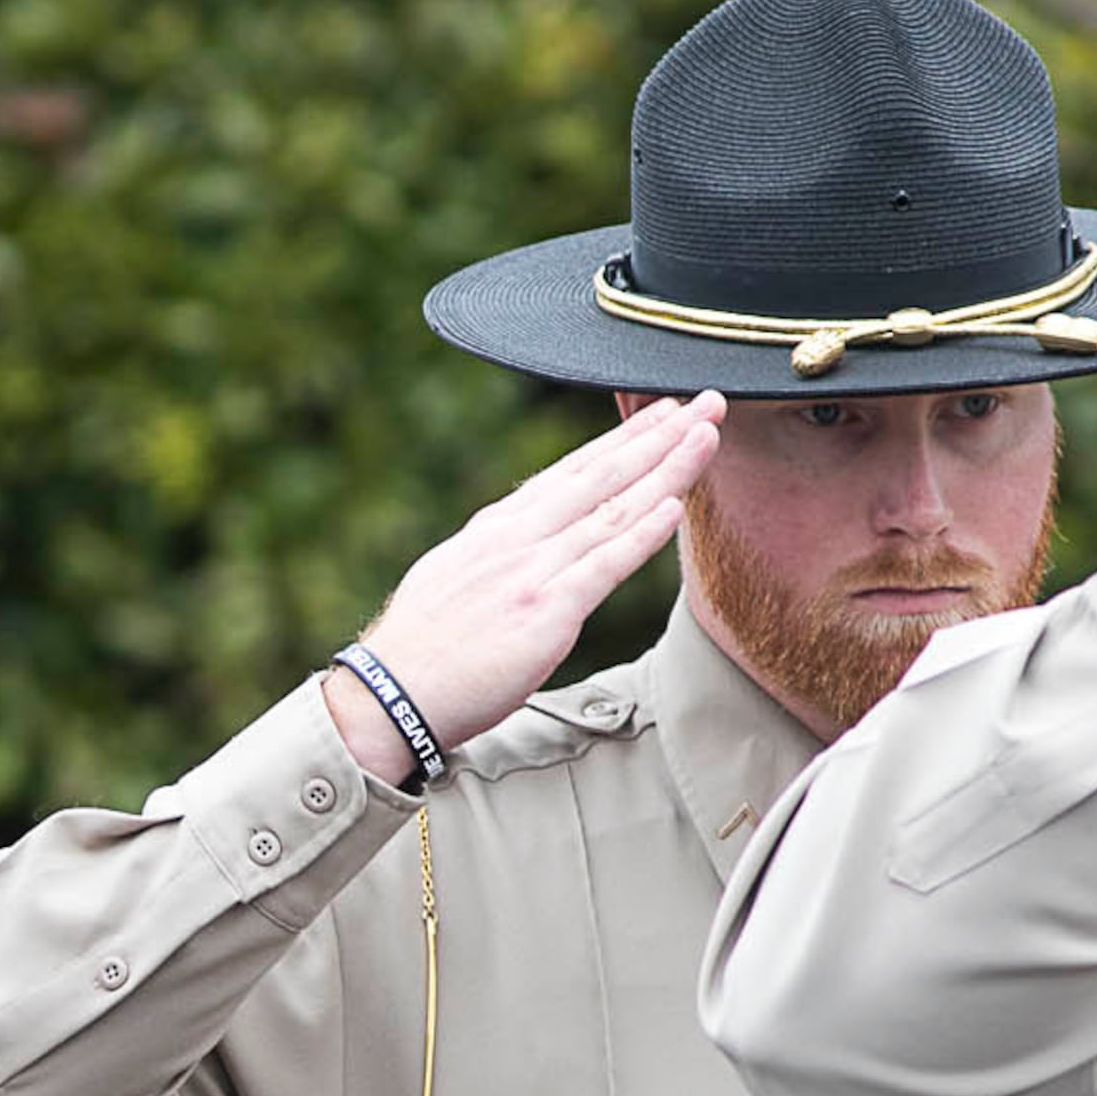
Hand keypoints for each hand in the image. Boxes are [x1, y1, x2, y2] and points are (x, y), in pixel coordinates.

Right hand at [319, 391, 724, 782]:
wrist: (390, 694)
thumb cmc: (419, 651)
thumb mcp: (453, 578)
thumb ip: (495, 556)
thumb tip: (518, 547)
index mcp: (497, 529)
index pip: (571, 472)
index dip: (622, 439)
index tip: (661, 415)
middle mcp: (518, 537)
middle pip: (601, 474)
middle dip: (658, 435)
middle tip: (705, 402)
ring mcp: (533, 570)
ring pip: (613, 508)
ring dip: (665, 468)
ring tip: (706, 435)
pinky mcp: (546, 611)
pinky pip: (605, 564)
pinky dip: (642, 532)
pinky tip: (676, 504)